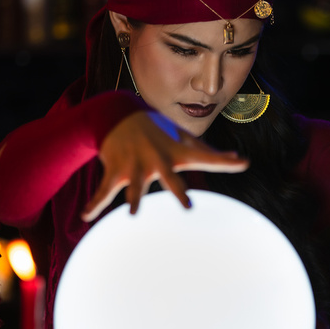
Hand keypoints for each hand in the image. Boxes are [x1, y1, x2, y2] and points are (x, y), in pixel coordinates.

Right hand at [82, 111, 247, 221]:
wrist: (119, 112)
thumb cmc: (160, 130)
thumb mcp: (185, 138)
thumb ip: (210, 153)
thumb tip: (238, 157)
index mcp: (178, 154)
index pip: (206, 158)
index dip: (225, 161)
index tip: (242, 162)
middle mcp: (159, 161)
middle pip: (171, 179)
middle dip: (178, 192)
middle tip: (188, 206)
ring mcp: (136, 166)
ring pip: (135, 187)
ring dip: (134, 198)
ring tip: (133, 213)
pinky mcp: (115, 170)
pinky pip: (103, 190)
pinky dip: (94, 203)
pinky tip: (87, 216)